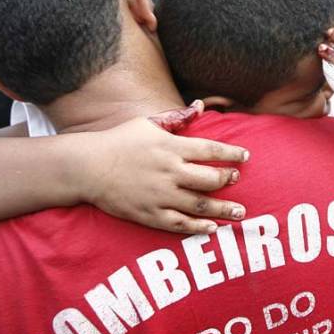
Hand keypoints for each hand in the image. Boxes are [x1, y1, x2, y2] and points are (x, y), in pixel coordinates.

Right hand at [80, 102, 250, 234]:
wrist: (86, 167)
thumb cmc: (118, 141)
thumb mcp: (147, 124)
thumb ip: (176, 118)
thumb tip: (200, 106)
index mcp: (170, 147)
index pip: (210, 149)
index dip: (231, 153)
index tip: (246, 156)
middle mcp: (169, 171)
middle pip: (210, 178)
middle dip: (228, 179)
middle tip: (236, 179)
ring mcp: (160, 195)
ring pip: (200, 204)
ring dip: (223, 209)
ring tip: (239, 212)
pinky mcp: (149, 214)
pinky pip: (179, 223)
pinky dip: (198, 227)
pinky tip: (212, 228)